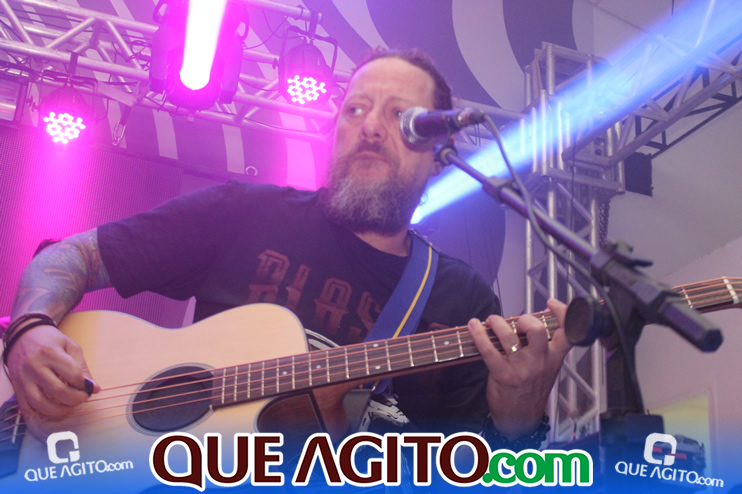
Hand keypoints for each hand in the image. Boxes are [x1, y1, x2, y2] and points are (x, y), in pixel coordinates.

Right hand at [5, 324, 99, 438]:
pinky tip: (54, 411)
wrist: (23, 336)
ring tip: (71, 406)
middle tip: (83, 398)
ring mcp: (23, 379)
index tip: (89, 387)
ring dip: (60, 410)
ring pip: (41, 403)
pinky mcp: (16, 388)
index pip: (72, 375)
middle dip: (75, 399)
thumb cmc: (51, 341)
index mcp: (50, 353)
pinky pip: (28, 408)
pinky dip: (42, 414)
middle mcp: (34, 367)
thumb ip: (82, 367)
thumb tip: (94, 388)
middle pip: (58, 391)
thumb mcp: (71, 347)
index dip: (84, 385)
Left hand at [468, 299, 571, 439]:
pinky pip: (488, 349)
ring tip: (492, 321)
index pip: (567, 333)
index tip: (551, 304)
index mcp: (554, 359)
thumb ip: (542, 347)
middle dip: (524, 318)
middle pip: (537, 330)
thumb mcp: (546, 369)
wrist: (520, 420)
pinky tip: (473, 326)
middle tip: (516, 321)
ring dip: (497, 323)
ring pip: (509, 336)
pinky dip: (478, 334)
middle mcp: (540, 362)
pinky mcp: (503, 375)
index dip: (562, 313)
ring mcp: (522, 369)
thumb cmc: (530, 391)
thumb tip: (525, 322)